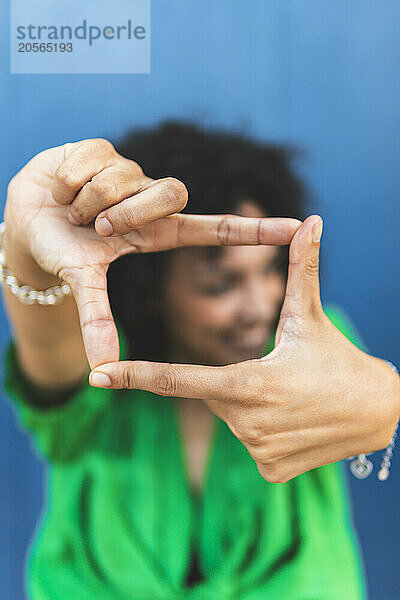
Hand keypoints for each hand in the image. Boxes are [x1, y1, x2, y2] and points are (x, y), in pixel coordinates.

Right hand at [4, 138, 300, 370]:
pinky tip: (62, 187)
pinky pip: (94, 158)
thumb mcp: (82, 280)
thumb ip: (96, 319)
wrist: (26, 216)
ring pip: (125, 178)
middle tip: (95, 227)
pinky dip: (70, 178)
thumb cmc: (61, 249)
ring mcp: (132, 173)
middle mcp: (152, 201)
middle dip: (126, 212)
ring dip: (89, 199)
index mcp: (159, 233)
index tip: (298, 227)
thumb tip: (102, 369)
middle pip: (173, 193)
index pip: (219, 229)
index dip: (257, 230)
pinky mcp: (107, 148)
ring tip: (72, 210)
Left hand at [90, 215, 399, 482]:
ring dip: (252, 405)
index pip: (178, 380)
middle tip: (278, 377)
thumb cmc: (339, 360)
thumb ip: (303, 269)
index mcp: (248, 384)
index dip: (136, 375)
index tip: (98, 376)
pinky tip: (297, 424)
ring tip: (293, 400)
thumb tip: (311, 220)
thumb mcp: (312, 317)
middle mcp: (247, 424)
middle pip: (214, 394)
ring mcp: (259, 452)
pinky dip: (266, 430)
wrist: (378, 414)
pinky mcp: (271, 472)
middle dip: (234, 381)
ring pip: (233, 419)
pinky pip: (252, 444)